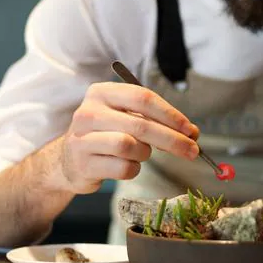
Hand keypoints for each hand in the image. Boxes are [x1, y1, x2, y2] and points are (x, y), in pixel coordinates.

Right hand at [60, 82, 199, 193]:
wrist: (69, 160)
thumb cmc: (107, 135)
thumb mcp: (130, 120)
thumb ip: (160, 122)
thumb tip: (193, 133)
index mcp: (102, 93)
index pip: (143, 98)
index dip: (171, 114)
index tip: (190, 129)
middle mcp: (88, 112)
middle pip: (141, 125)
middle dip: (173, 139)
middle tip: (193, 150)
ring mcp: (82, 138)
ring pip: (130, 146)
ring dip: (145, 153)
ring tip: (140, 153)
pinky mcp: (82, 164)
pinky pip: (123, 168)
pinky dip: (133, 169)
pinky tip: (126, 165)